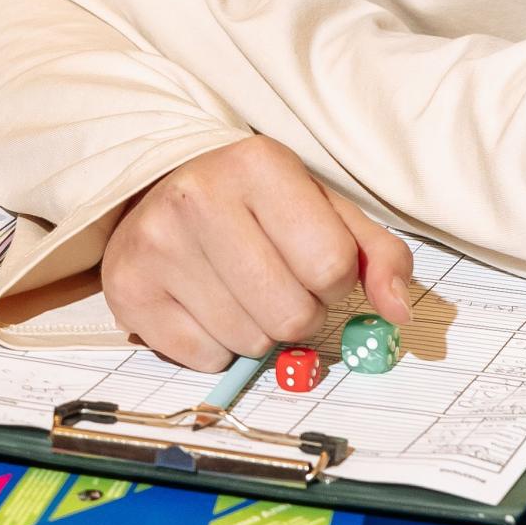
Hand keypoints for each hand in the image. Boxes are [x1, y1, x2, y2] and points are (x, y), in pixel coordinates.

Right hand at [101, 136, 412, 371]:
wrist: (162, 188)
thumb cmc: (255, 204)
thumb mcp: (325, 209)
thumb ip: (377, 255)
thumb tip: (398, 311)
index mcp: (259, 164)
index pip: (332, 266)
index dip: (335, 281)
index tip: (315, 266)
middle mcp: (198, 197)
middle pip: (291, 315)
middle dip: (300, 314)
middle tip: (281, 285)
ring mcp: (156, 245)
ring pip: (249, 343)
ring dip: (259, 332)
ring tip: (241, 291)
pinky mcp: (127, 290)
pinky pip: (204, 359)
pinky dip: (216, 347)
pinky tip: (205, 305)